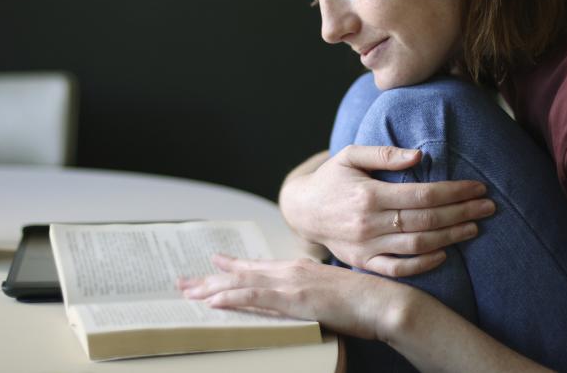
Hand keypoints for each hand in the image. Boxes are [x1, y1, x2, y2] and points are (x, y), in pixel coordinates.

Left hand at [179, 255, 414, 342]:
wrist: (384, 302)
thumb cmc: (363, 302)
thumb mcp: (329, 293)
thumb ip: (309, 293)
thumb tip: (296, 300)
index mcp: (299, 269)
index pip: (257, 268)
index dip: (231, 267)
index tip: (211, 265)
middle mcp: (291, 270)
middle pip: (242, 275)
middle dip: (210, 279)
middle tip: (183, 283)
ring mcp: (292, 283)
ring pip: (242, 284)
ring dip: (212, 288)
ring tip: (189, 293)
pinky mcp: (295, 298)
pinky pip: (256, 298)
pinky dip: (233, 298)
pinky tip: (214, 301)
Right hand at [280, 145, 494, 276]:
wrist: (302, 210)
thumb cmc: (331, 178)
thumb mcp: (351, 155)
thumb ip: (384, 153)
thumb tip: (420, 155)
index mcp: (368, 194)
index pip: (422, 195)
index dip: (454, 191)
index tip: (478, 187)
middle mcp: (368, 223)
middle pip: (426, 221)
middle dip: (462, 213)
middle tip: (488, 206)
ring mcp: (366, 246)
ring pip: (417, 245)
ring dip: (450, 237)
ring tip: (474, 227)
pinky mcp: (363, 262)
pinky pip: (397, 269)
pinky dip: (422, 264)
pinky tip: (443, 253)